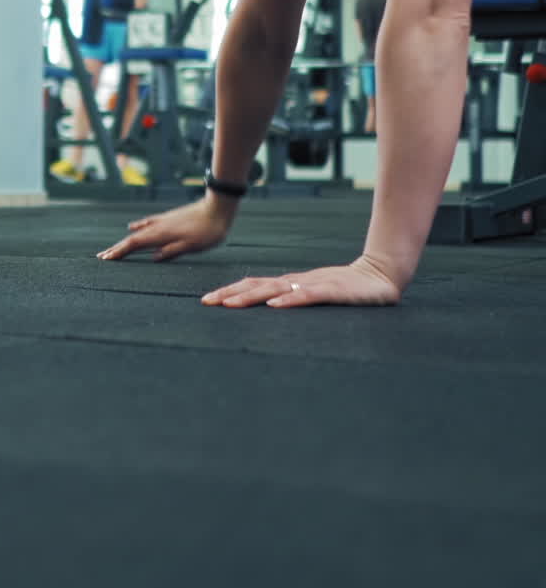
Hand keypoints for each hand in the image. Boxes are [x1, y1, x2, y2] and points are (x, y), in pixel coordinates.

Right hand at [97, 196, 230, 262]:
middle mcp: (158, 227)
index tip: (106, 259)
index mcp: (161, 235)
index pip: (134, 244)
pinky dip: (137, 228)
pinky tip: (132, 227)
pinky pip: (147, 224)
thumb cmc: (207, 231)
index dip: (119, 252)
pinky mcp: (168, 218)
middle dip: (117, 248)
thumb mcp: (191, 246)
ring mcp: (162, 221)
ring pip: (138, 232)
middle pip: (132, 238)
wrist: (217, 208)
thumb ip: (172, 251)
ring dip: (125, 240)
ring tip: (114, 247)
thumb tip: (153, 258)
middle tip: (102, 257)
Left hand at [201, 256, 401, 308]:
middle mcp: (296, 282)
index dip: (229, 291)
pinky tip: (274, 305)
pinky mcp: (332, 292)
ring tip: (229, 305)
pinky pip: (307, 296)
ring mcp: (313, 285)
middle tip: (206, 302)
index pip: (253, 285)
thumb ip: (294, 301)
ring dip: (251, 297)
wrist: (380, 277)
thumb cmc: (346, 290)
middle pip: (257, 285)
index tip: (206, 301)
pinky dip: (289, 300)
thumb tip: (267, 310)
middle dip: (229, 294)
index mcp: (290, 284)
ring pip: (275, 289)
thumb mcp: (314, 296)